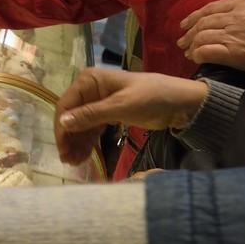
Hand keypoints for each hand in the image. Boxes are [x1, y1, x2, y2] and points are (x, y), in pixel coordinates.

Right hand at [54, 68, 207, 165]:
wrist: (182, 103)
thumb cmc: (152, 97)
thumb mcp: (121, 106)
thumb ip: (91, 115)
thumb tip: (62, 123)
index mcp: (89, 81)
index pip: (66, 105)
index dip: (62, 128)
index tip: (62, 149)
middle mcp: (90, 90)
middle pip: (71, 117)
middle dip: (69, 138)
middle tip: (68, 160)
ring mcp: (98, 103)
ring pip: (81, 125)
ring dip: (77, 143)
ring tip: (75, 163)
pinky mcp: (109, 115)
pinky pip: (93, 129)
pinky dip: (88, 142)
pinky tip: (84, 156)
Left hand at [178, 0, 244, 82]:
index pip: (211, 8)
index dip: (195, 16)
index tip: (186, 24)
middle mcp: (237, 17)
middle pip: (204, 22)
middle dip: (189, 32)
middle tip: (183, 40)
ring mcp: (236, 36)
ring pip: (203, 37)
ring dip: (192, 45)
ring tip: (188, 52)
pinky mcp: (237, 54)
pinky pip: (208, 52)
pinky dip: (199, 55)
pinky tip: (197, 58)